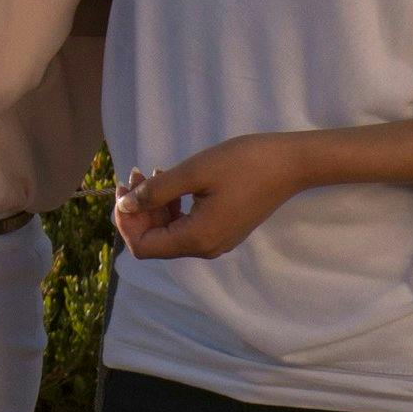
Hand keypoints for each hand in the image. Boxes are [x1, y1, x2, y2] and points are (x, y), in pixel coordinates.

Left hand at [112, 133, 316, 259]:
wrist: (290, 163)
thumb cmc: (243, 163)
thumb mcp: (193, 172)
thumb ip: (155, 192)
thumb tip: (124, 208)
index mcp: (196, 239)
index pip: (143, 247)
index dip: (126, 222)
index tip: (122, 190)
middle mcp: (205, 248)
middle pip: (154, 241)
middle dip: (137, 210)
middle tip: (134, 175)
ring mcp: (216, 241)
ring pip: (168, 232)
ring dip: (153, 205)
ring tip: (149, 173)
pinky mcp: (223, 229)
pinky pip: (185, 226)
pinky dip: (171, 206)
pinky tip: (170, 181)